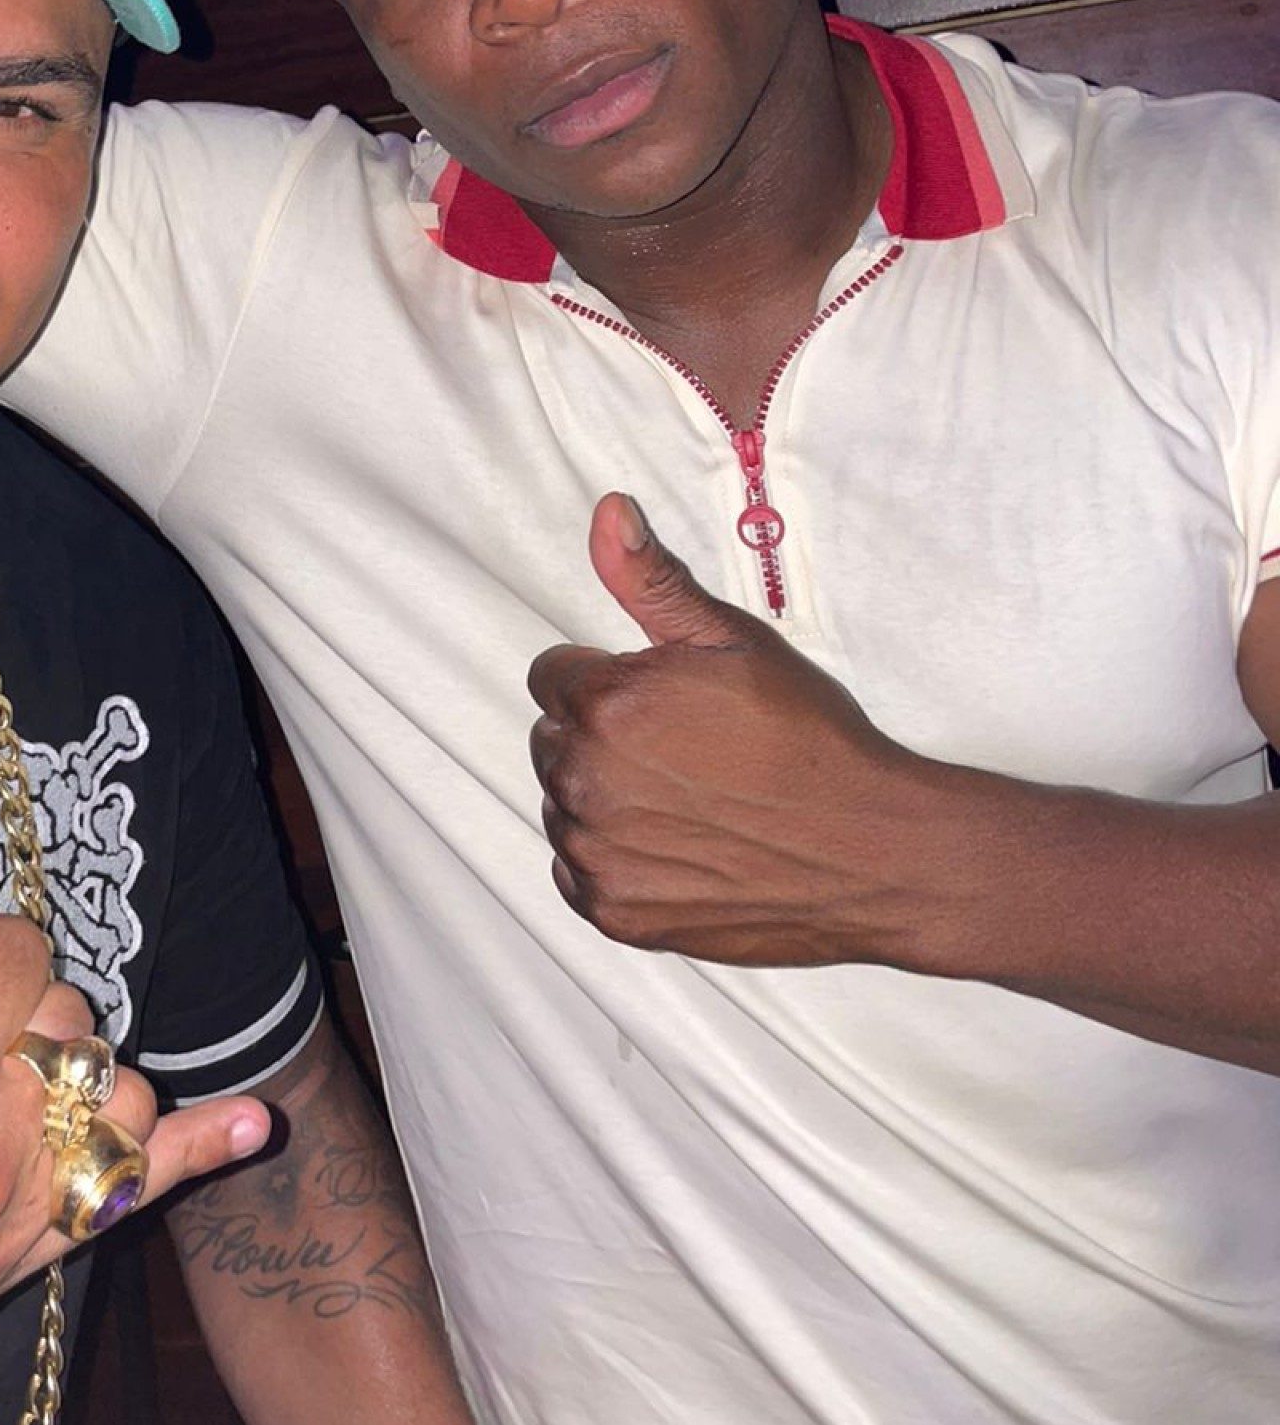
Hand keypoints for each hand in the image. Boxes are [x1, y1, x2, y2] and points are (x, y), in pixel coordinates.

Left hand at [529, 496, 941, 966]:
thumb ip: (652, 579)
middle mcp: (583, 781)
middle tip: (682, 750)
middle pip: (552, 741)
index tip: (661, 699)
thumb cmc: (808, 740)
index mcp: (604, 705)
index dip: (607, 679)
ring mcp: (595, 855)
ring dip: (603, 798)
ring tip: (688, 799)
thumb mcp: (734, 641)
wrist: (871, 852)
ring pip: (563, 806)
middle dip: (600, 736)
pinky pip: (578, 872)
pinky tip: (678, 847)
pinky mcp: (613, 912)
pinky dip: (614, 860)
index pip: (552, 676)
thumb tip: (605, 511)